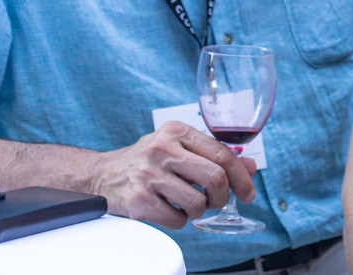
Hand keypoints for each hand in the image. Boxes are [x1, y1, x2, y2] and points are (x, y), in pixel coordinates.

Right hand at [88, 120, 257, 227]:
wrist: (103, 174)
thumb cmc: (149, 161)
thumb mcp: (180, 147)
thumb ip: (214, 155)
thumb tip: (250, 167)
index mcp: (177, 131)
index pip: (222, 154)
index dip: (241, 177)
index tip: (248, 192)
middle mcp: (162, 149)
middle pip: (215, 178)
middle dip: (222, 196)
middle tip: (216, 201)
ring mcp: (148, 175)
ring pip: (198, 202)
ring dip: (199, 210)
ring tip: (188, 204)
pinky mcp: (138, 200)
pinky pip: (177, 220)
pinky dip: (180, 220)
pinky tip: (170, 209)